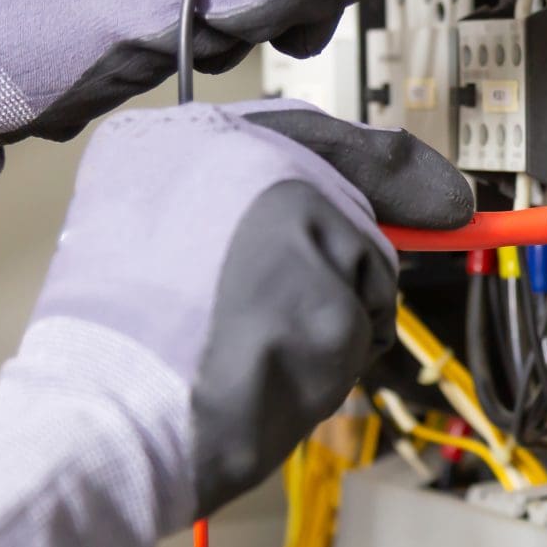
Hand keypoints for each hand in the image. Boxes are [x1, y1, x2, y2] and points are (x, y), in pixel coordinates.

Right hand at [0, 99, 470, 546]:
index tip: (443, 196)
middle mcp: (253, 161)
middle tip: (267, 313)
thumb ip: (225, 194)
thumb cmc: (110, 339)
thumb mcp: (136, 222)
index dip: (388, 170)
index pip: (317, 134)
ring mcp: (301, 226)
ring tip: (244, 342)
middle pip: (354, 207)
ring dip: (327, 320)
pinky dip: (326, 362)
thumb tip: (325, 202)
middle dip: (337, 267)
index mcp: (190, 133)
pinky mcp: (333, 298)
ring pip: (364, 275)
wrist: (102, 413)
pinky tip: (264, 370)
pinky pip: (360, 332)